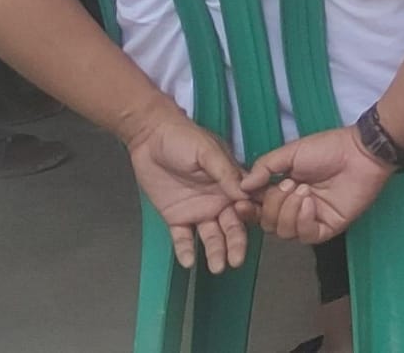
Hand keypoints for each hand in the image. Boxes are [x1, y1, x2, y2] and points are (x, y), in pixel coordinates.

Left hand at [126, 111, 255, 271]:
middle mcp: (217, 201)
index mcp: (230, 183)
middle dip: (236, 244)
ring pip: (211, 237)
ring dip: (215, 252)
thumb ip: (225, 172)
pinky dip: (186, 250)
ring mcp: (197, 211)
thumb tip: (245, 193)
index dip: (252, 217)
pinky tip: (188, 261)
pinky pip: (183, 239)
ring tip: (218, 266)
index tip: (255, 228)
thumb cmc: (183, 137)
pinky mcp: (176, 219)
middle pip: (231, 227)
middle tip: (236, 259)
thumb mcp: (207, 151)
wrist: (149, 136)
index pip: (247, 205)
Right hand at [241, 126, 393, 243]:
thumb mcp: (290, 153)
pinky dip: (303, 220)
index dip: (249, 208)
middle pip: (269, 223)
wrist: (358, 152)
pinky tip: (310, 202)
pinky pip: (306, 236)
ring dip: (289, 210)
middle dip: (273, 205)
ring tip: (303, 189)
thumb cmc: (326, 148)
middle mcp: (294, 207)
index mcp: (283, 189)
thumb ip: (265, 168)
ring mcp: (310, 219)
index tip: (241, 202)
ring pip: (285, 232)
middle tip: (287, 184)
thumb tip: (242, 186)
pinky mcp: (327, 228)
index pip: (259, 207)